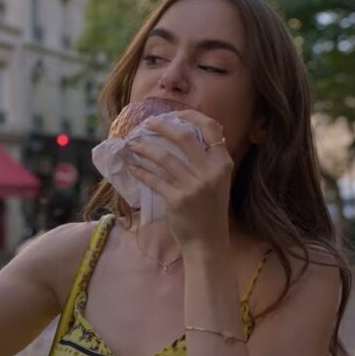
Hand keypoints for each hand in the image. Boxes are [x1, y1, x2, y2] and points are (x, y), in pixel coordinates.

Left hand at [125, 110, 232, 250]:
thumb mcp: (217, 180)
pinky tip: (131, 166)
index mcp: (223, 162)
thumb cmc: (209, 209)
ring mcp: (194, 186)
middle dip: (161, 126)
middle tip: (145, 124)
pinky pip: (153, 179)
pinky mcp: (177, 199)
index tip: (170, 114)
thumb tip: (178, 133)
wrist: (207, 241)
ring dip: (143, 148)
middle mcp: (211, 171)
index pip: (210, 127)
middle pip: (183, 136)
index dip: (188, 116)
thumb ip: (206, 159)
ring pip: (163, 157)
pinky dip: (139, 170)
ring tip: (131, 144)